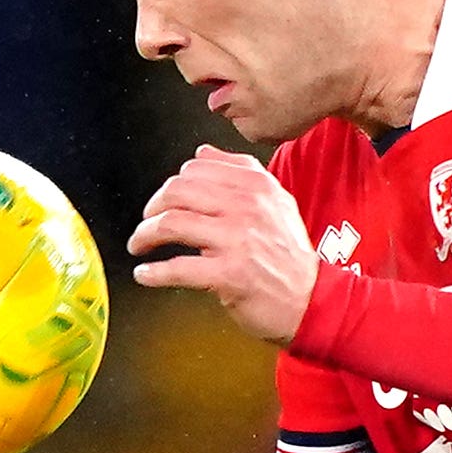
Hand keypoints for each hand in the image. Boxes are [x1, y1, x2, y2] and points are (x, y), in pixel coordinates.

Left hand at [127, 145, 321, 343]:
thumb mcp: (274, 202)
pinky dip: (153, 273)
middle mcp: (246, 206)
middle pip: (177, 191)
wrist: (312, 299)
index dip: (170, 186)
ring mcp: (238, 240)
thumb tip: (201, 153)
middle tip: (145, 223)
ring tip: (138, 246)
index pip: (195, 169)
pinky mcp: (230, 275)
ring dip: (144, 236)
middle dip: (151, 209)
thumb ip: (238, 172)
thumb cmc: (288, 256)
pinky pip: (178, 268)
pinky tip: (145, 274)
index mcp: (255, 185)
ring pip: (172, 224)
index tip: (162, 203)